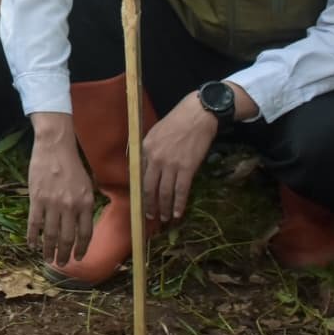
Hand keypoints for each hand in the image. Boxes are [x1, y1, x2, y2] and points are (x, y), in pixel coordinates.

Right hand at [25, 112, 94, 265]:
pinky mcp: (36, 199)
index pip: (85, 233)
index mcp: (86, 202)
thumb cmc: (72, 165)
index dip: (81, 249)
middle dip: (64, 254)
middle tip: (61, 264)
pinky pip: (34, 224)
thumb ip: (86, 204)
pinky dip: (32, 237)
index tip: (77, 258)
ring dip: (49, 250)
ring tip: (48, 259)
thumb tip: (83, 225)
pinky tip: (32, 246)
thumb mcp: (87, 185)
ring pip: (50, 234)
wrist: (54, 147)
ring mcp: (52, 203)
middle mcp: (70, 206)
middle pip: (67, 238)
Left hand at [142, 93, 217, 222]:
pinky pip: (181, 191)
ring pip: (164, 192)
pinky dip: (179, 204)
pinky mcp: (187, 168)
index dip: (140, 192)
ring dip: (164, 208)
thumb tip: (137, 164)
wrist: (196, 116)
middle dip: (149, 205)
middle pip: (149, 188)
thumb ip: (145, 149)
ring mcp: (171, 165)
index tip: (140, 202)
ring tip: (164, 218)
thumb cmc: (175, 123)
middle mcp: (155, 159)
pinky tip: (177, 213)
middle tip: (150, 217)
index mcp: (145, 149)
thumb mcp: (153, 132)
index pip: (139, 176)